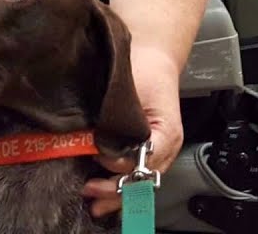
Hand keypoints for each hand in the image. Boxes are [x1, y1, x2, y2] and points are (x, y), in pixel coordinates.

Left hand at [82, 52, 182, 218]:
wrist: (152, 57)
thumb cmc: (145, 69)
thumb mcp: (134, 89)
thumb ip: (120, 116)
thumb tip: (99, 140)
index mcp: (167, 134)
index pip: (145, 160)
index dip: (121, 162)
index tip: (99, 155)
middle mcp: (164, 149)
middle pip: (142, 181)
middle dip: (115, 189)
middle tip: (91, 190)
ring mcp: (156, 153)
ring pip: (139, 183)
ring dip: (115, 193)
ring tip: (94, 200)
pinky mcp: (144, 151)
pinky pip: (134, 175)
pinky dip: (118, 185)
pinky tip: (101, 191)